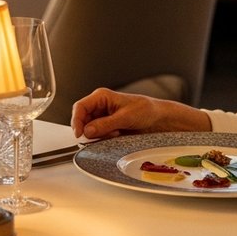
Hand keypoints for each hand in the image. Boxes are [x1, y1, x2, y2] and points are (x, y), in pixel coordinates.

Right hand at [70, 88, 211, 139]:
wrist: (159, 119)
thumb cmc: (146, 110)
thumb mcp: (125, 117)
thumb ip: (105, 124)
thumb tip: (87, 131)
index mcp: (102, 96)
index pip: (80, 107)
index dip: (77, 120)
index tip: (79, 134)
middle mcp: (100, 106)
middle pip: (83, 120)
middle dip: (90, 130)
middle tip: (102, 136)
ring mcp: (104, 117)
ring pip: (90, 129)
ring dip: (99, 135)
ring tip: (115, 133)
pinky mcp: (108, 127)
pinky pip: (99, 135)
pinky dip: (105, 138)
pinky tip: (117, 136)